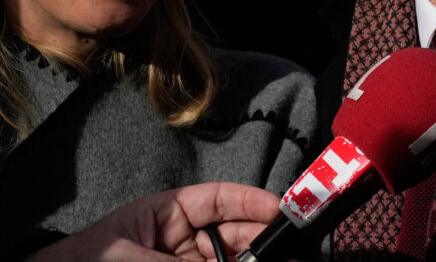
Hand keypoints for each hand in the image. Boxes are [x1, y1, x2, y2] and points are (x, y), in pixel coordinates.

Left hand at [27, 182, 280, 261]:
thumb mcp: (128, 261)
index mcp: (168, 212)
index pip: (219, 199)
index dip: (252, 202)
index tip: (279, 210)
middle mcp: (181, 239)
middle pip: (233, 234)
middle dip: (261, 240)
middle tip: (287, 251)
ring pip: (228, 259)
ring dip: (253, 260)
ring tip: (277, 261)